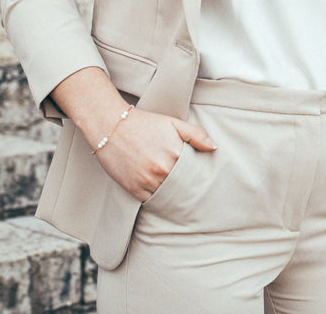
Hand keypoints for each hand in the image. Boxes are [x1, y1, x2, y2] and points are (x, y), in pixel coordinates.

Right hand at [93, 107, 216, 200]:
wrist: (112, 127)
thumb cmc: (144, 124)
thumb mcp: (173, 123)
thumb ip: (196, 135)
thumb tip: (213, 147)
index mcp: (174, 154)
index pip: (195, 174)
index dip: (200, 179)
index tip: (206, 183)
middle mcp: (161, 170)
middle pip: (183, 187)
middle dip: (190, 190)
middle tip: (198, 196)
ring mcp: (146, 181)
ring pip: (168, 197)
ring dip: (175, 198)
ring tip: (184, 200)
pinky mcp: (133, 189)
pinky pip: (151, 201)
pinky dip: (159, 201)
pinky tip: (165, 199)